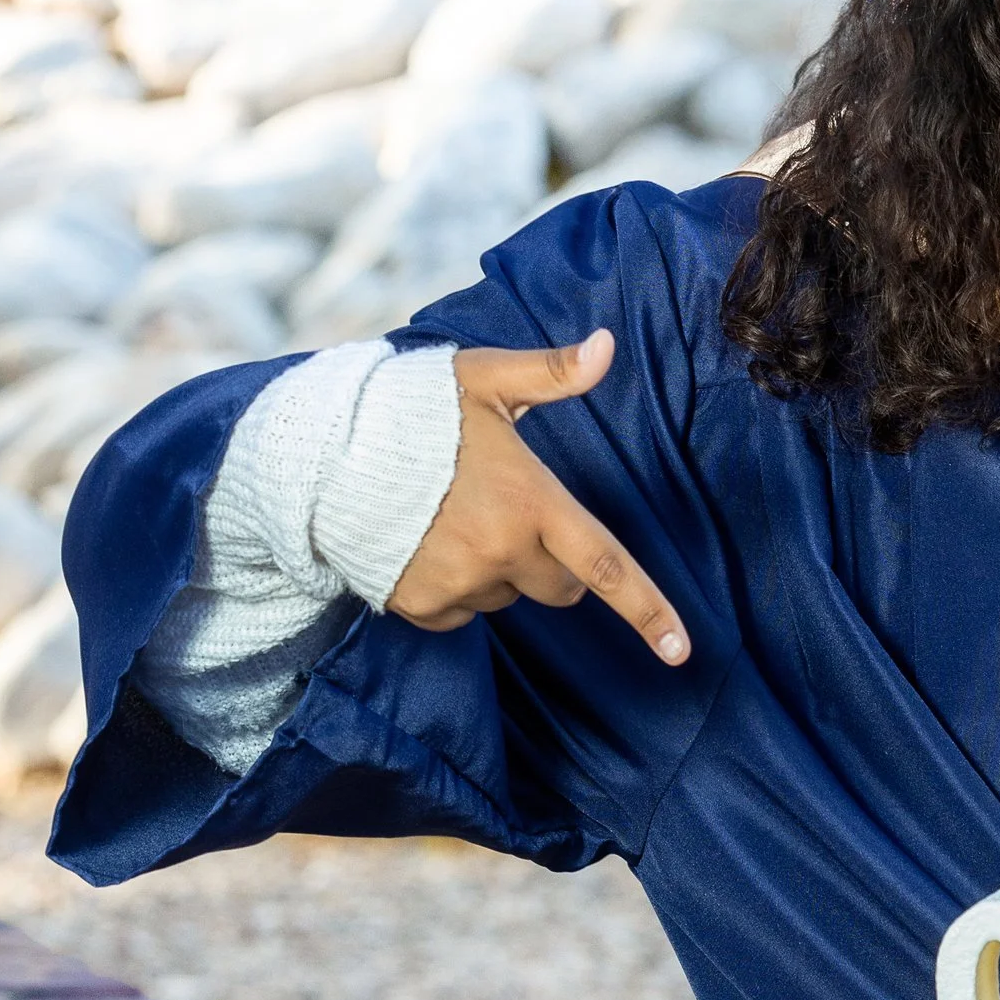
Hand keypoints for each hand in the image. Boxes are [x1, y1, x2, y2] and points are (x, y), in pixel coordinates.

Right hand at [388, 330, 690, 664]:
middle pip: (560, 588)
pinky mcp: (422, 607)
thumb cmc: (407, 410)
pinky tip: (422, 541)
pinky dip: (452, 585)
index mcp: (532, 502)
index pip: (607, 567)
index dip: (650, 612)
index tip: (681, 652)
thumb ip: (549, 372)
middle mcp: (502, 552)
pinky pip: (460, 611)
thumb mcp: (482, 380)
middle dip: (551, 563)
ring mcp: (460, 584)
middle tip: (506, 514)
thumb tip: (606, 346)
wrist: (318, 457)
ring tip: (447, 517)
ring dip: (495, 569)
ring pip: (506, 597)